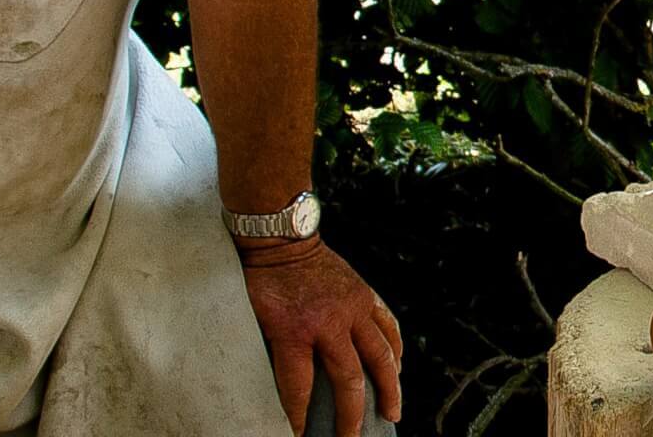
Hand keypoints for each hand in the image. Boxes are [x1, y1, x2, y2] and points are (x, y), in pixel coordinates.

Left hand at [237, 236, 401, 436]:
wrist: (281, 236)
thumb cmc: (262, 276)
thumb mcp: (254, 317)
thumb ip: (269, 351)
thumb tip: (268, 386)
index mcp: (293, 330)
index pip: (297, 388)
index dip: (298, 417)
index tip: (299, 436)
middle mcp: (328, 322)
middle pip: (348, 380)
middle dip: (351, 415)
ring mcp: (352, 307)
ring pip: (380, 356)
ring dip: (389, 388)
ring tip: (393, 412)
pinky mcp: (364, 294)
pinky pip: (387, 325)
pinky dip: (396, 348)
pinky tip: (398, 366)